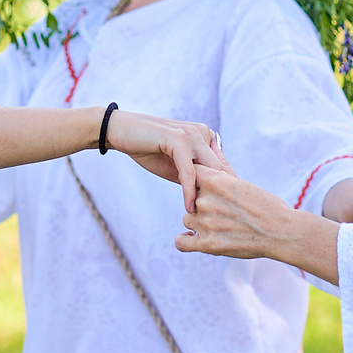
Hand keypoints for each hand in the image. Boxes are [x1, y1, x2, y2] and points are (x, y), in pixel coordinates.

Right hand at [106, 108, 230, 209]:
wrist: (122, 132)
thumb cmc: (148, 150)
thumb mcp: (176, 167)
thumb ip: (194, 177)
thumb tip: (210, 199)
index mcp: (206, 136)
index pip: (223, 166)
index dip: (227, 189)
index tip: (230, 211)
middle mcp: (203, 132)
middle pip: (220, 169)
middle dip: (223, 194)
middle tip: (225, 219)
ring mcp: (192, 134)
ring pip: (208, 171)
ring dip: (208, 196)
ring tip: (209, 218)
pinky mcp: (178, 139)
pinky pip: (188, 171)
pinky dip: (189, 191)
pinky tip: (189, 208)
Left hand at [175, 167, 341, 283]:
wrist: (281, 231)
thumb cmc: (267, 207)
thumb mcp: (242, 184)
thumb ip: (222, 175)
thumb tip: (211, 156)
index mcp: (215, 181)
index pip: (190, 174)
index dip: (196, 182)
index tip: (203, 188)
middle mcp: (206, 200)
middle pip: (189, 200)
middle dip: (202, 205)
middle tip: (222, 213)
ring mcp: (205, 223)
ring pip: (188, 220)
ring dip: (198, 223)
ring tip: (219, 227)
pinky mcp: (208, 244)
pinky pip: (181, 243)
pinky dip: (184, 241)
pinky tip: (190, 240)